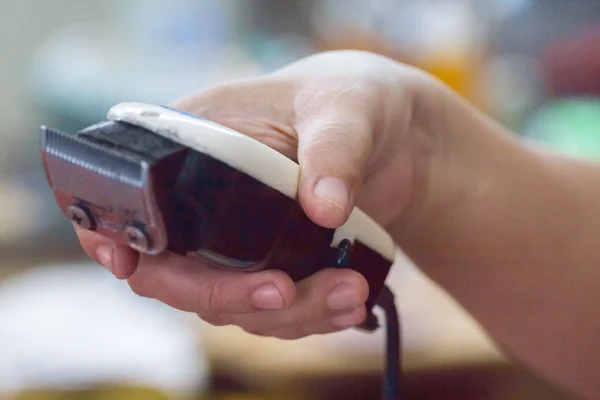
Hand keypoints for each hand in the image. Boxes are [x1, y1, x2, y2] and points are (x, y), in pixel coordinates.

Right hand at [76, 50, 438, 338]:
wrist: (394, 138)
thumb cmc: (353, 101)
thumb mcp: (347, 108)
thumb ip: (335, 148)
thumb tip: (324, 208)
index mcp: (195, 146)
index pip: (134, 200)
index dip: (116, 237)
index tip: (126, 264)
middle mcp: (204, 199)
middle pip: (179, 272)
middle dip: (230, 294)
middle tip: (286, 293)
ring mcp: (235, 239)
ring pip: (230, 303)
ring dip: (287, 314)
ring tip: (350, 294)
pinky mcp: (271, 264)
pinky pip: (271, 310)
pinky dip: (308, 317)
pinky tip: (351, 303)